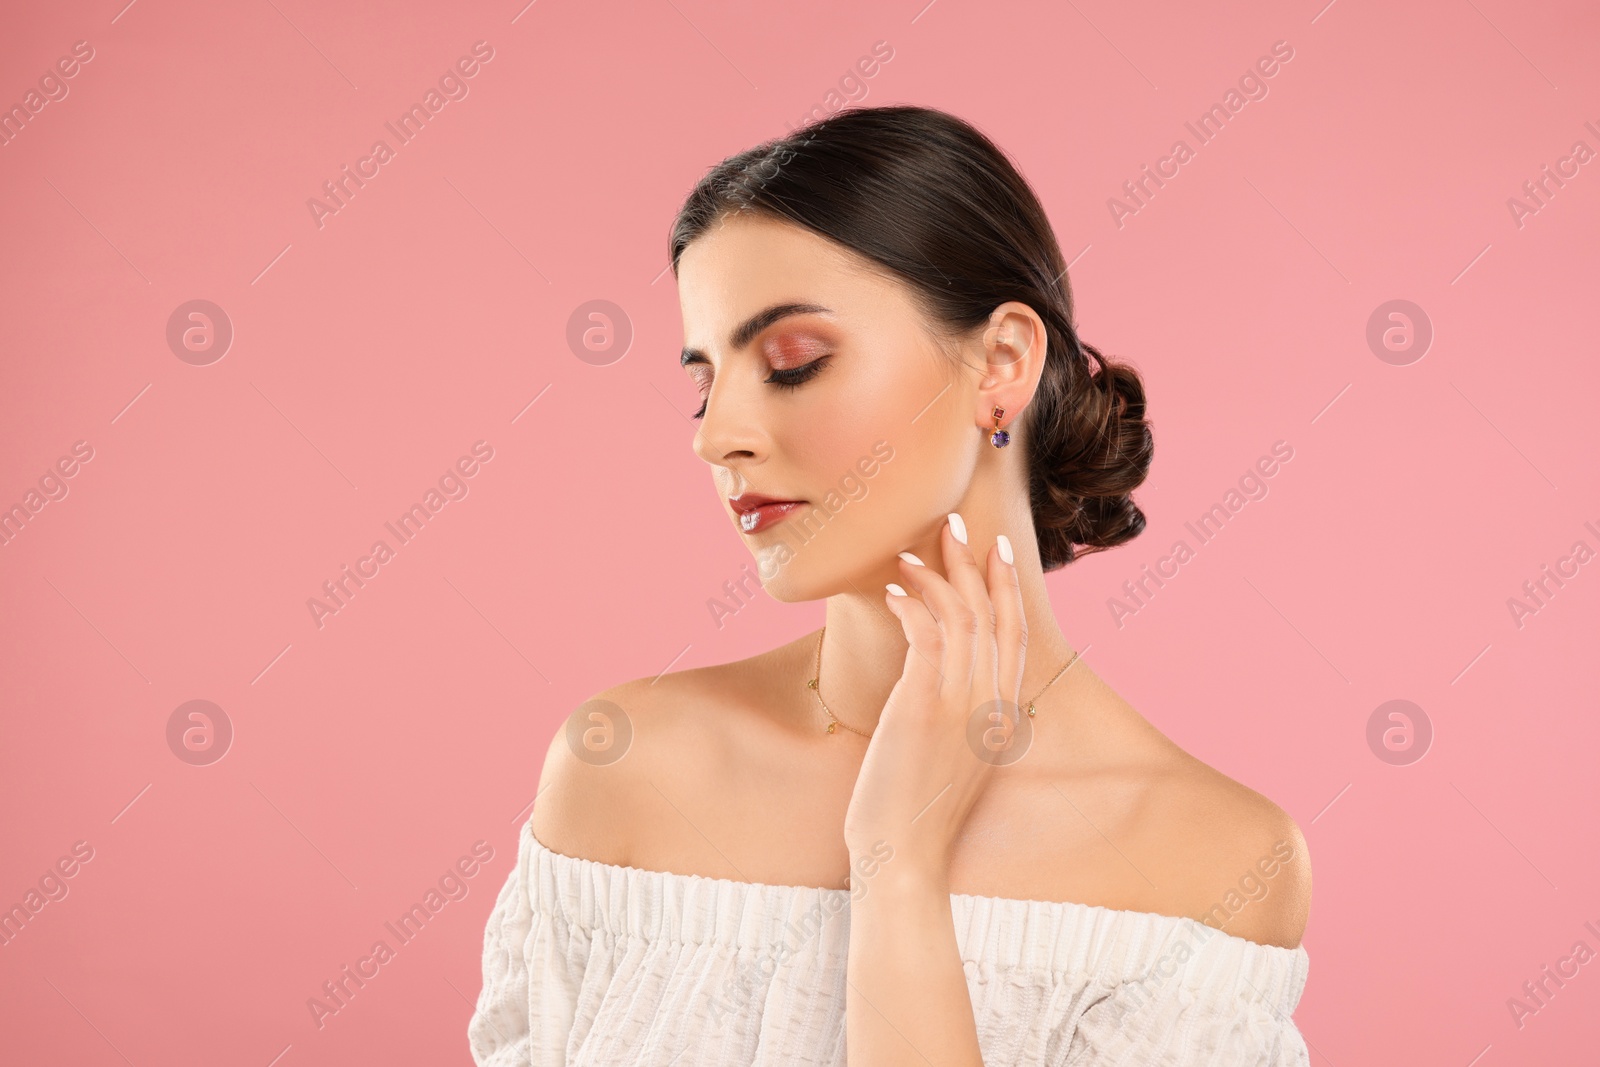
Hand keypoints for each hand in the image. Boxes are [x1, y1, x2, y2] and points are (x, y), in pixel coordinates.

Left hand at [842, 512, 1027, 877]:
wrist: (903, 860)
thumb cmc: (914, 816)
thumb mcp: (949, 761)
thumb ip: (955, 721)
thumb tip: (932, 688)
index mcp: (1000, 718)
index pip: (1014, 635)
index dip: (1007, 588)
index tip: (996, 550)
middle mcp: (989, 706)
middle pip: (992, 614)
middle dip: (973, 563)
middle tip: (952, 523)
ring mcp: (961, 706)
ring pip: (961, 617)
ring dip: (935, 575)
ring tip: (907, 550)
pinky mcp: (925, 707)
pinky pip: (928, 636)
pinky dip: (914, 605)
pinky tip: (894, 589)